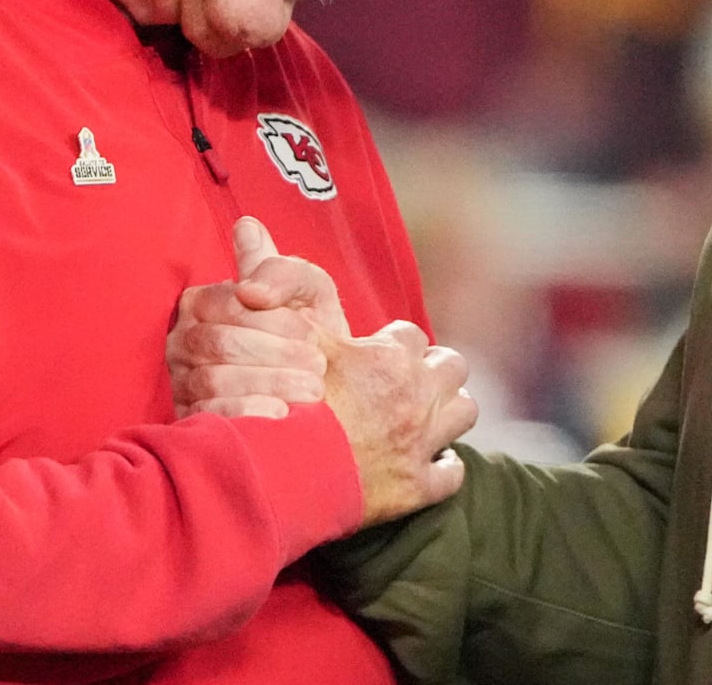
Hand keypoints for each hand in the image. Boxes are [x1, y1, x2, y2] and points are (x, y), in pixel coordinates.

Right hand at [166, 217, 477, 523]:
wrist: (282, 474)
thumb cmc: (283, 398)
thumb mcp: (281, 333)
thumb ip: (274, 277)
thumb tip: (248, 223)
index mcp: (391, 358)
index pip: (411, 337)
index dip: (394, 344)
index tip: (380, 352)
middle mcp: (417, 398)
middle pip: (452, 369)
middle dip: (436, 372)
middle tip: (413, 382)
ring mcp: (421, 444)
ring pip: (463, 413)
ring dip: (448, 413)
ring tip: (427, 417)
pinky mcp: (417, 488)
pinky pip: (452, 473)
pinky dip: (443, 468)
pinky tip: (429, 464)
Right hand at [168, 218, 349, 418]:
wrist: (326, 389)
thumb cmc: (310, 332)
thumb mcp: (308, 290)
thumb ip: (280, 263)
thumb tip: (247, 230)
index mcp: (203, 302)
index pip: (226, 304)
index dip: (272, 320)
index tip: (312, 333)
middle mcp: (183, 340)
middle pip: (220, 343)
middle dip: (276, 354)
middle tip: (318, 365)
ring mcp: (183, 382)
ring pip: (215, 380)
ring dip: (270, 383)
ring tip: (311, 389)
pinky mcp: (191, 419)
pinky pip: (211, 415)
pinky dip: (249, 412)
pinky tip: (281, 414)